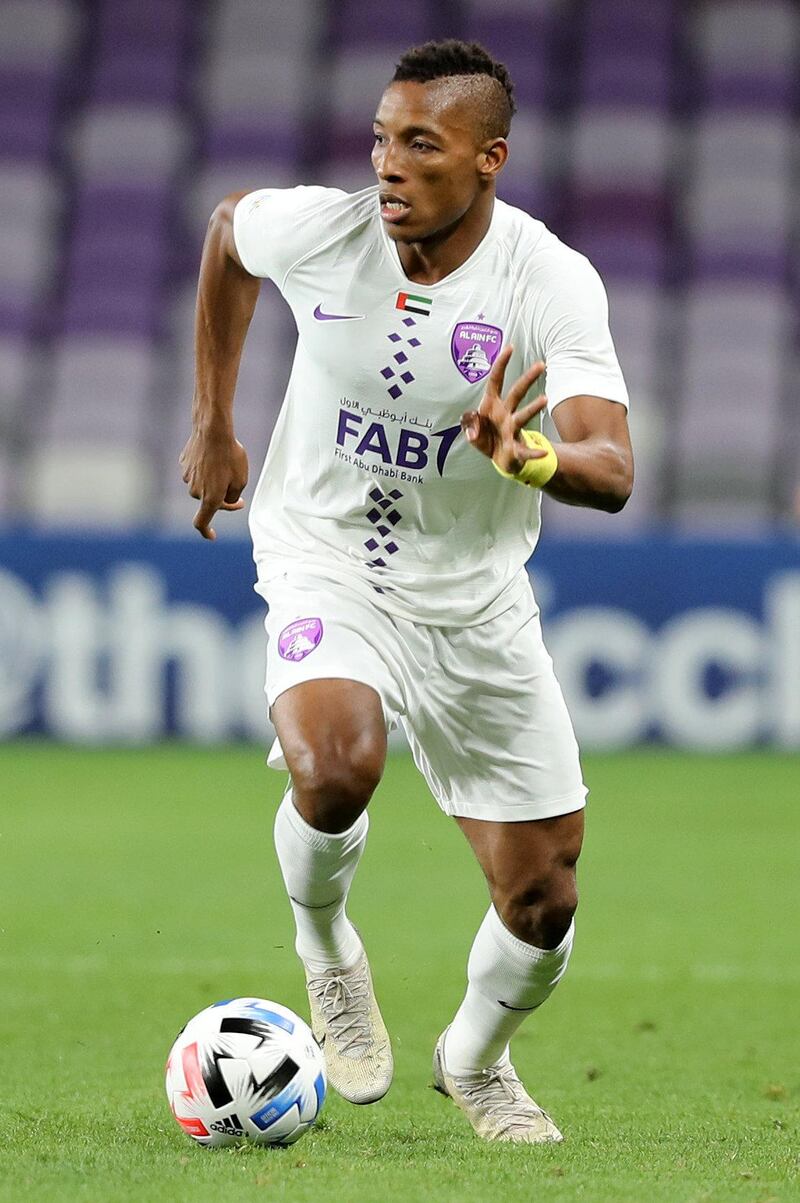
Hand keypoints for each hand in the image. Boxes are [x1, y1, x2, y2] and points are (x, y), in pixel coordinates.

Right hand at [179, 428, 248, 539]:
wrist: (213, 430)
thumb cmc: (230, 456)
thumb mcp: (241, 480)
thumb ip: (233, 497)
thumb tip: (225, 500)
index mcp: (209, 499)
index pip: (202, 523)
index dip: (206, 531)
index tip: (212, 535)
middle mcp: (195, 491)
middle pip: (209, 501)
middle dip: (223, 499)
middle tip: (239, 495)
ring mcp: (187, 477)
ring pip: (203, 485)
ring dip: (214, 481)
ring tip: (226, 464)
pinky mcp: (184, 464)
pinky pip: (197, 471)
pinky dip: (206, 468)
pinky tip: (214, 456)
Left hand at [461, 346, 548, 474]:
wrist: (500, 459)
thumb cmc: (487, 439)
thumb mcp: (472, 432)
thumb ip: (470, 425)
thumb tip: (472, 426)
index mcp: (492, 405)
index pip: (496, 381)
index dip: (501, 364)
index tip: (510, 347)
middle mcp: (505, 413)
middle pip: (517, 393)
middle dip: (528, 379)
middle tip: (541, 365)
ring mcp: (512, 429)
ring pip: (523, 416)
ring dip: (533, 408)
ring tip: (544, 399)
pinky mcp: (516, 448)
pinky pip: (525, 450)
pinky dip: (533, 452)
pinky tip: (542, 453)